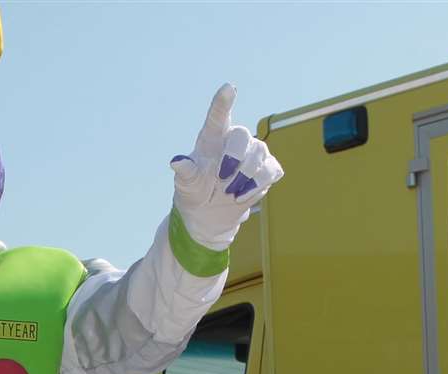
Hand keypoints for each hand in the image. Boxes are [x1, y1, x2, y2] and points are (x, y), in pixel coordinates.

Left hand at [169, 84, 283, 248]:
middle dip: (235, 157)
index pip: (217, 116)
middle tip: (221, 178)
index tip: (228, 87)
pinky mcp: (267, 169)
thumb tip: (176, 161)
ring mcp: (253, 153)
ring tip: (229, 192)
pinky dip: (258, 185)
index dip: (223, 102)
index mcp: (211, 137)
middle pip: (242, 135)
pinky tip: (242, 196)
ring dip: (245, 176)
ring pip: (260, 152)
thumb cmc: (194, 191)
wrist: (209, 212)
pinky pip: (271, 170)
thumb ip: (185, 172)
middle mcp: (234, 140)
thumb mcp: (185, 184)